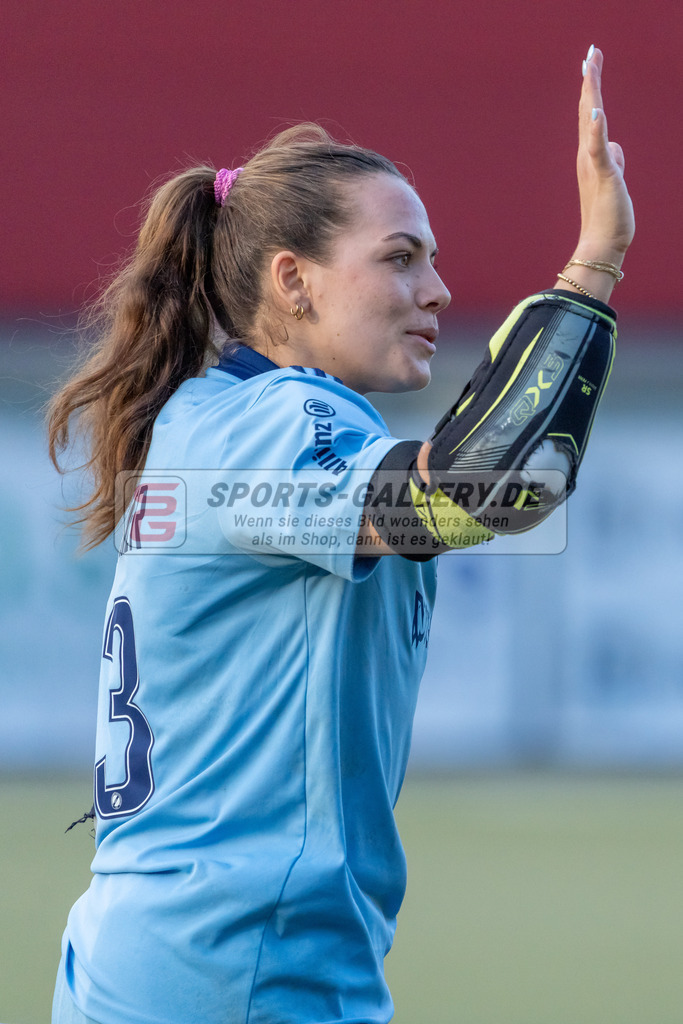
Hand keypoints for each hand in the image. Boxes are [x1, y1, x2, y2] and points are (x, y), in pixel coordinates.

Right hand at [575, 46, 634, 264]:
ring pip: (591, 121)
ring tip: (590, 68)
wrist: (602, 244)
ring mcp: (594, 164)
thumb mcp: (615, 181)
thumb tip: (615, 148)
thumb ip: (614, 161)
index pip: (590, 115)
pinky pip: (599, 148)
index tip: (591, 62)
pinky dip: (596, 130)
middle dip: (590, 80)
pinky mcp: (604, 175)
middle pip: (587, 109)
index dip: (591, 87)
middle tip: (591, 52)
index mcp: (590, 156)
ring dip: (590, 94)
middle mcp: (587, 156)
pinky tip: (596, 111)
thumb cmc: (609, 217)